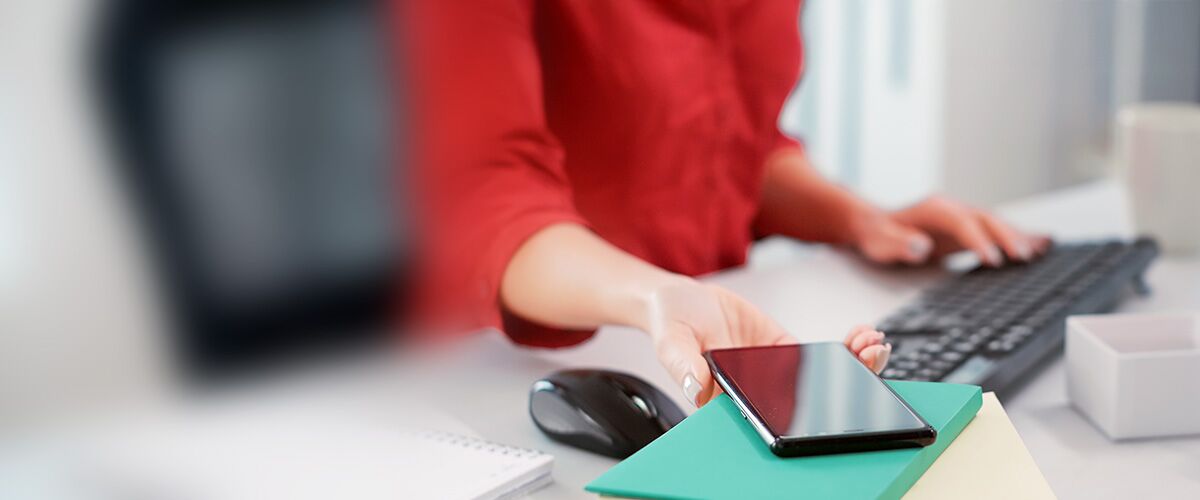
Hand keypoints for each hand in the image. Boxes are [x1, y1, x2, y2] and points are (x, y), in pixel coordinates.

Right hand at [643, 279, 889, 406]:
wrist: (680, 299)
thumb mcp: (671, 340)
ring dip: (853, 364)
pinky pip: (820, 356)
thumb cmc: (670, 322)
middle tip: (871, 360)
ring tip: (874, 344)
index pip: (776, 418)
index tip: (838, 395)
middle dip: (848, 382)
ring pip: (823, 379)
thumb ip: (681, 362)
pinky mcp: (785, 352)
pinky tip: (860, 335)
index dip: (811, 414)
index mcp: (730, 402)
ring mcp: (775, 374)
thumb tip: (694, 386)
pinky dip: (843, 348)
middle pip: (811, 402)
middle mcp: (758, 394)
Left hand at [851, 195, 1049, 265]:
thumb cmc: (877, 235)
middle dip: (1007, 237)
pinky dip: (1018, 237)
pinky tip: (1041, 243)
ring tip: (1040, 251)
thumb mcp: (880, 241)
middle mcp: (953, 209)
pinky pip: (996, 232)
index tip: (993, 259)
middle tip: (1024, 257)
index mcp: (935, 209)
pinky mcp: (968, 230)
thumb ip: (899, 243)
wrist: (875, 225)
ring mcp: (963, 218)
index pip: (962, 223)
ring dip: (1018, 237)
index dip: (979, 240)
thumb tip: (921, 245)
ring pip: (996, 225)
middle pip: (986, 220)